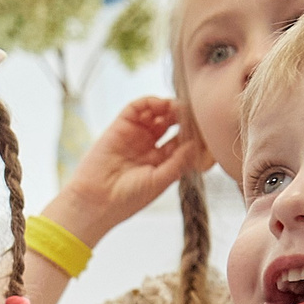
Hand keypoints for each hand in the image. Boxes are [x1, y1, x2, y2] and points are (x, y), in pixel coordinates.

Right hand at [48, 98, 208, 240]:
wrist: (95, 202)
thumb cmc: (126, 200)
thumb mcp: (160, 181)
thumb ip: (179, 161)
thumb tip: (197, 143)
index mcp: (161, 162)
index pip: (183, 140)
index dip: (195, 134)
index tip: (207, 130)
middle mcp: (149, 146)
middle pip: (173, 123)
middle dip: (185, 117)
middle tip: (196, 114)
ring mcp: (135, 135)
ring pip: (157, 112)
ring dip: (170, 106)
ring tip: (180, 109)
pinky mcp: (120, 126)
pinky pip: (137, 107)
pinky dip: (151, 101)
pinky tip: (162, 105)